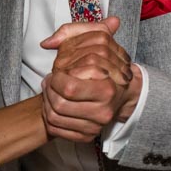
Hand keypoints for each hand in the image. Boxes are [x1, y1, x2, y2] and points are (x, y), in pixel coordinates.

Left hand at [39, 17, 140, 140]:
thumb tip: (47, 42)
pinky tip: (52, 105)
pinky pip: (57, 130)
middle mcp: (103, 111)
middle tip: (50, 81)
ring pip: (55, 118)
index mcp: (107, 88)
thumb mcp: (96, 40)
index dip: (56, 78)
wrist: (125, 93)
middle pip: (59, 104)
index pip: (68, 87)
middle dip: (48, 91)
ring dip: (45, 103)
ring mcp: (95, 126)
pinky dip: (49, 117)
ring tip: (50, 91)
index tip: (57, 72)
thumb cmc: (108, 66)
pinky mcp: (86, 136)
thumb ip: (70, 33)